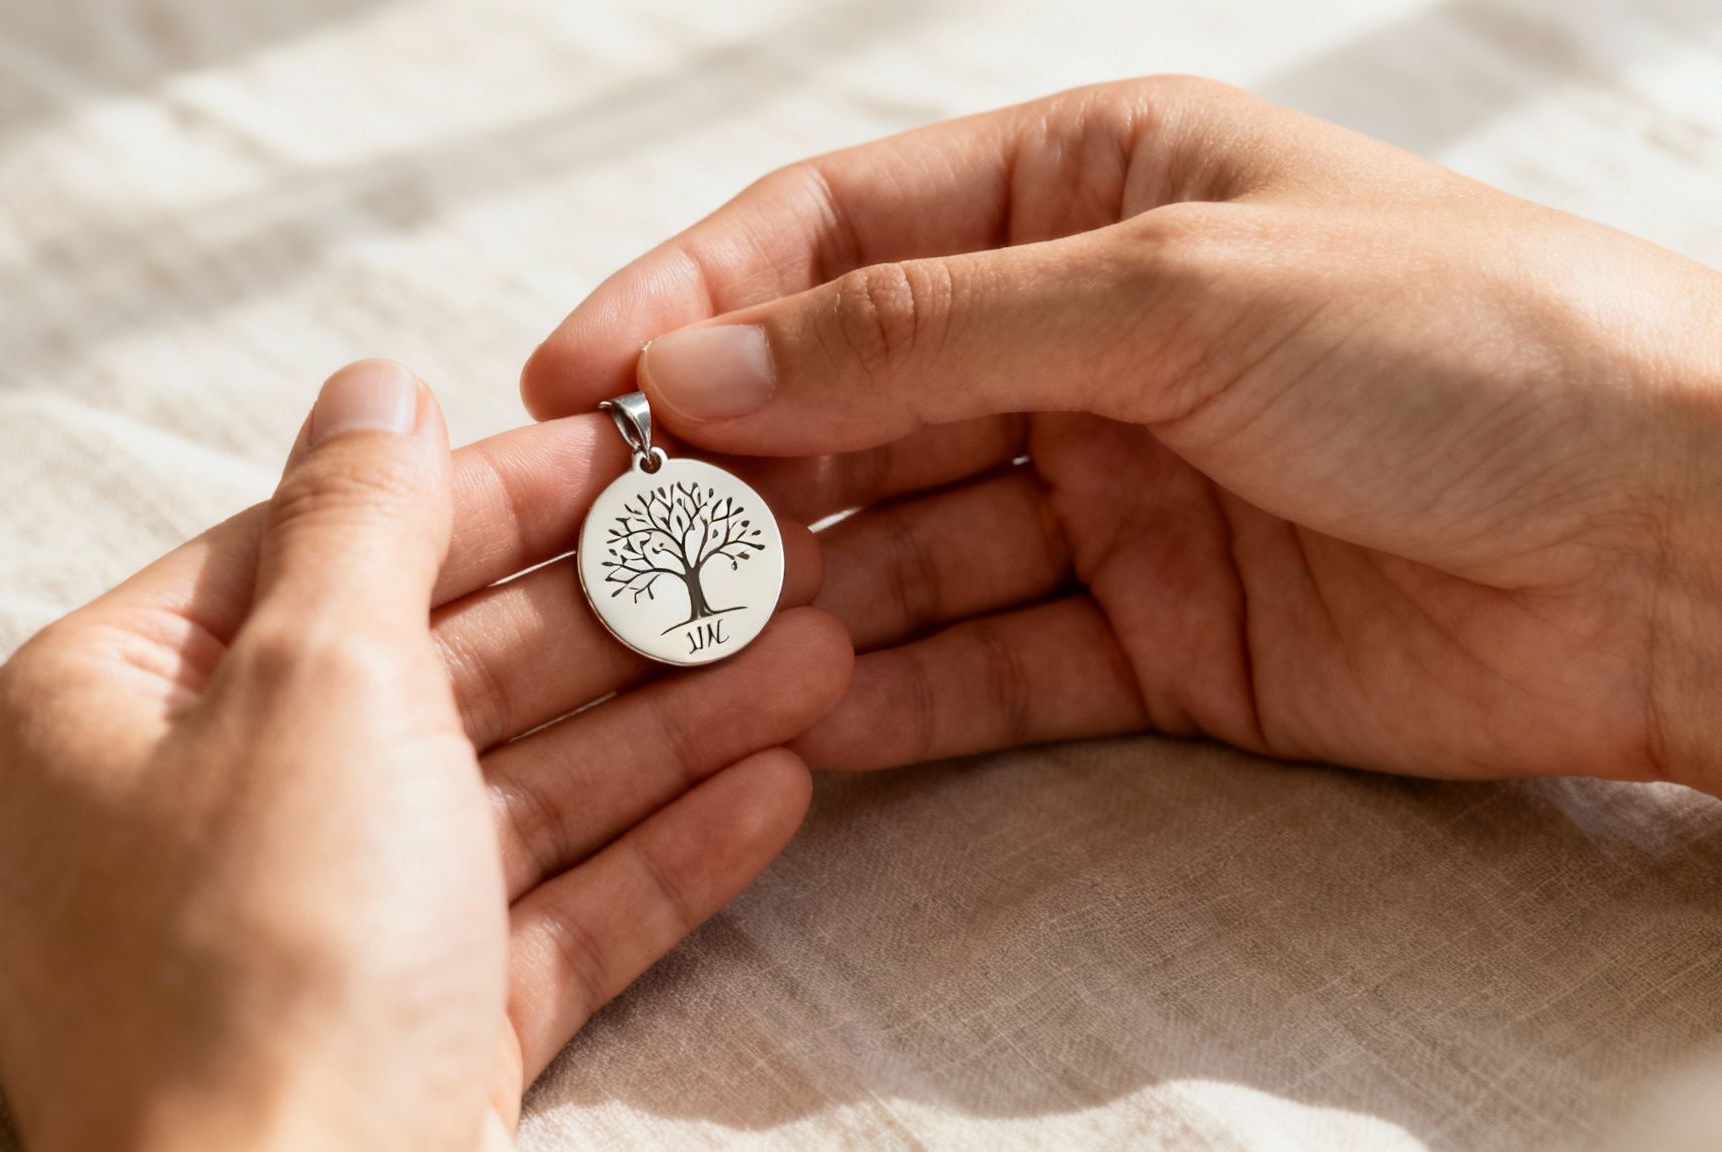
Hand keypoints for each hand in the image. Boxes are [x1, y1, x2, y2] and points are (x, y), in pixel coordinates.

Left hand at [0, 361, 850, 1149]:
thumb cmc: (264, 958)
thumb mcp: (312, 678)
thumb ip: (360, 517)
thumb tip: (373, 381)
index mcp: (99, 718)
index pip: (315, 552)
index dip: (485, 493)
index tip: (627, 445)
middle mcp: (189, 824)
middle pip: (434, 676)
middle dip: (612, 622)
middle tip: (757, 555)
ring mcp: (309, 940)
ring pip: (510, 797)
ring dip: (666, 728)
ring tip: (816, 658)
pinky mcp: (409, 1035)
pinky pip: (539, 915)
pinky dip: (652, 854)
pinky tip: (778, 790)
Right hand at [522, 77, 1721, 792]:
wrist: (1685, 543)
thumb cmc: (1470, 343)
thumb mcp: (1176, 289)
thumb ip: (926, 334)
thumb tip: (709, 363)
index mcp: (1088, 191)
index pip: (835, 234)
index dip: (693, 302)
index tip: (576, 384)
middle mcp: (1081, 336)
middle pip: (849, 400)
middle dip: (734, 468)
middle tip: (616, 542)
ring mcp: (1109, 490)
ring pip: (902, 540)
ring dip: (801, 592)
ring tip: (692, 646)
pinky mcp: (1147, 635)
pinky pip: (984, 660)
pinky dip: (897, 689)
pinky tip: (812, 716)